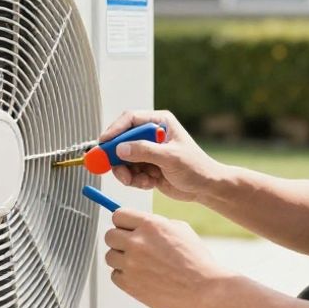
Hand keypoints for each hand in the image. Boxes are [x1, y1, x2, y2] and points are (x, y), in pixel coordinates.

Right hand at [99, 110, 227, 202]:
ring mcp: (147, 151)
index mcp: (159, 122)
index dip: (114, 130)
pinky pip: (129, 172)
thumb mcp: (170, 157)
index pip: (130, 119)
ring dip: (126, 173)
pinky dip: (135, 180)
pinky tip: (149, 183)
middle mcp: (151, 134)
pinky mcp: (145, 166)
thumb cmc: (196, 167)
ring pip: (122, 159)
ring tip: (139, 181)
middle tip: (114, 169)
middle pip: (121, 140)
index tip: (103, 143)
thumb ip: (144, 151)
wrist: (205, 188)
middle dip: (117, 157)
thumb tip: (120, 148)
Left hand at [103, 207, 235, 307]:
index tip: (126, 228)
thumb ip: (156, 224)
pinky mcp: (130, 285)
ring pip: (110, 256)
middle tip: (133, 247)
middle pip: (109, 235)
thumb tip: (139, 223)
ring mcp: (131, 264)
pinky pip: (115, 276)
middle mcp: (137, 242)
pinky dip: (125, 277)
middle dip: (120, 240)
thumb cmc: (197, 261)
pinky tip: (143, 277)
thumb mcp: (181, 230)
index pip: (118, 215)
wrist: (205, 290)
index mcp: (150, 225)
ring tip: (141, 264)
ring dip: (121, 259)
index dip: (123, 222)